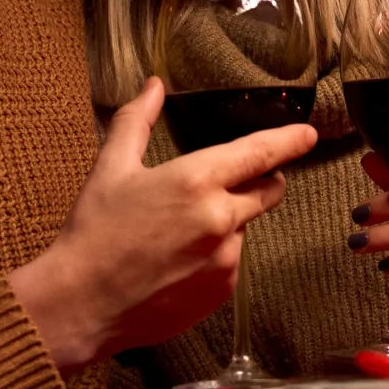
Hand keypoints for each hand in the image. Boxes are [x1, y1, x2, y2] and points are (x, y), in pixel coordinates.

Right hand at [10, 78, 317, 370]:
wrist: (81, 303)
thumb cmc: (94, 231)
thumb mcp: (111, 167)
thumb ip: (137, 120)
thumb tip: (154, 85)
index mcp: (196, 180)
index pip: (260, 153)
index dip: (288, 141)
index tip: (308, 135)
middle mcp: (221, 218)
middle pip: (268, 191)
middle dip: (260, 182)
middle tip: (226, 185)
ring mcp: (226, 258)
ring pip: (242, 228)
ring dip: (225, 223)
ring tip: (174, 235)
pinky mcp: (223, 290)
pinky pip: (230, 262)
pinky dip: (213, 256)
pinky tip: (175, 263)